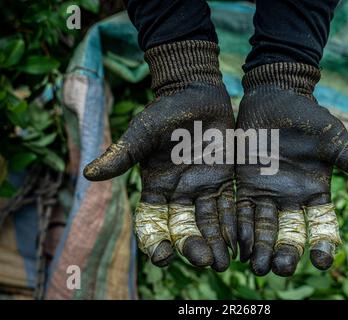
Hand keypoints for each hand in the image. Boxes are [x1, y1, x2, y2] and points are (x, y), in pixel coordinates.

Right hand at [83, 41, 235, 270]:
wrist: (195, 94)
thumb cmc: (164, 112)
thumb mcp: (143, 134)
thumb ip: (122, 155)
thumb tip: (87, 174)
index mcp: (155, 188)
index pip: (152, 222)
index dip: (154, 240)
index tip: (162, 256)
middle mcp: (178, 194)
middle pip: (183, 228)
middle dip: (192, 246)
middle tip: (204, 261)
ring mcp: (202, 189)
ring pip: (208, 223)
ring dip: (216, 242)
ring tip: (224, 262)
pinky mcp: (224, 181)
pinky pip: (229, 207)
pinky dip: (233, 224)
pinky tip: (241, 241)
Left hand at [236, 63, 347, 275]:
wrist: (277, 100)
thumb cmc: (309, 119)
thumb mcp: (332, 140)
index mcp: (316, 193)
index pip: (322, 226)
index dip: (323, 244)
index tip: (321, 261)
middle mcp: (291, 199)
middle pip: (289, 233)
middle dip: (285, 252)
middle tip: (280, 268)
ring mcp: (267, 193)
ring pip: (264, 227)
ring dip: (260, 247)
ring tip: (255, 266)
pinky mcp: (246, 184)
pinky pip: (242, 210)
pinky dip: (240, 226)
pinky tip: (236, 243)